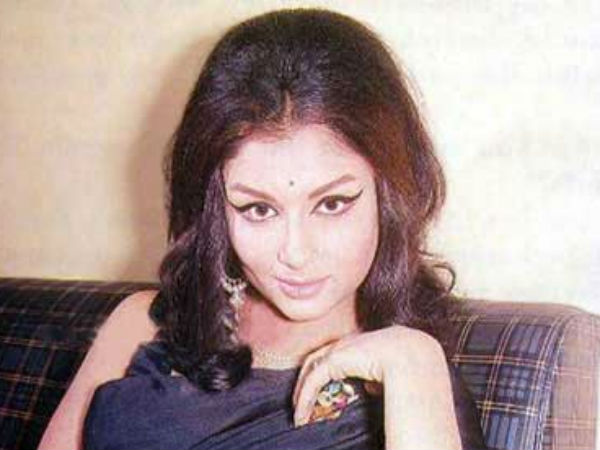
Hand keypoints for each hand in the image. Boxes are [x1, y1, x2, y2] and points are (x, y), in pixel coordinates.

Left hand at [291, 325, 445, 426]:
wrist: (414, 356)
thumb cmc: (412, 365)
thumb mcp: (393, 371)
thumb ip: (378, 376)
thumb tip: (371, 386)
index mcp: (365, 341)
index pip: (337, 354)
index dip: (327, 372)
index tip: (324, 392)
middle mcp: (350, 341)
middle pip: (319, 358)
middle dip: (308, 380)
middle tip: (303, 403)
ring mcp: (341, 348)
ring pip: (311, 369)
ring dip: (302, 392)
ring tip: (300, 413)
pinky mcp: (334, 359)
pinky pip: (313, 381)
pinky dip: (305, 398)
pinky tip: (302, 415)